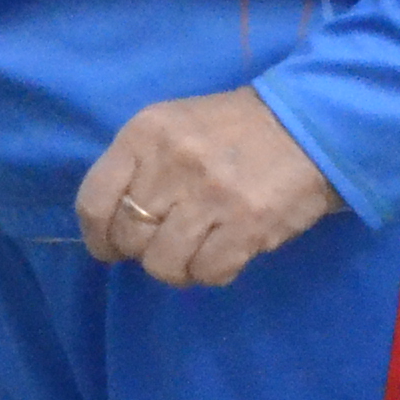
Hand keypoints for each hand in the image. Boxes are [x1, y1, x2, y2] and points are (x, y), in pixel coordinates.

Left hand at [77, 89, 340, 288]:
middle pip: (129, 236)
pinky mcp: (249, 224)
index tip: (108, 248)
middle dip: (139, 252)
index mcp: (144, 135)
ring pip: (163, 262)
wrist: (305, 125)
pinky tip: (220, 257)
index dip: (97, 236)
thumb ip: (137, 166)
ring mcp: (211, 195)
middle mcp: (172, 164)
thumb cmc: (229, 129)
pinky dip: (210, 274)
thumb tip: (111, 223)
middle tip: (161, 245)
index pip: (93, 201)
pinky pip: (208, 271)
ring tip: (191, 255)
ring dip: (175, 269)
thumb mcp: (170, 128)